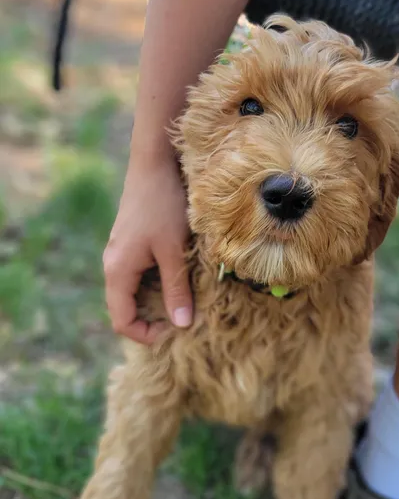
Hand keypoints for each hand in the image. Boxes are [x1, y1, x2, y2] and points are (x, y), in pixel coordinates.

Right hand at [103, 156, 192, 342]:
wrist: (154, 163)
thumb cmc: (164, 205)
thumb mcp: (174, 250)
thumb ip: (176, 288)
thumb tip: (182, 325)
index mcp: (117, 272)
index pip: (122, 321)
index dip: (146, 335)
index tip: (175, 332)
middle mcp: (113, 265)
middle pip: (125, 309)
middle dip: (152, 320)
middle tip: (183, 319)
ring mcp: (121, 254)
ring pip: (133, 292)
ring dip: (156, 301)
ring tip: (185, 300)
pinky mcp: (131, 244)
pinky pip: (139, 276)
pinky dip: (156, 284)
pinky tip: (180, 277)